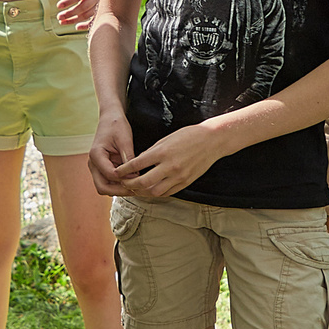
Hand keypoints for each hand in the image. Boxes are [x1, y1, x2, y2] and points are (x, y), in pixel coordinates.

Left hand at [56, 0, 101, 27]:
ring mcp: (103, 5)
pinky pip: (96, 20)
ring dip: (75, 20)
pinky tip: (77, 27)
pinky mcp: (105, 11)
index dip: (69, 1)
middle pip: (83, 7)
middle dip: (70, 13)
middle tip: (59, 17)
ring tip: (62, 22)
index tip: (58, 6)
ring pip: (88, 15)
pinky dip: (87, 25)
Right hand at [89, 113, 138, 195]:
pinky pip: (110, 182)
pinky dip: (119, 185)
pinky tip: (132, 182)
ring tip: (135, 187)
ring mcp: (97, 167)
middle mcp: (93, 163)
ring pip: (105, 187)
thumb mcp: (124, 138)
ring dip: (119, 190)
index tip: (138, 177)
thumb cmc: (116, 124)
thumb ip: (128, 156)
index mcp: (96, 155)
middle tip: (136, 189)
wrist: (110, 117)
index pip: (109, 175)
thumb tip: (135, 174)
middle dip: (119, 190)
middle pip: (102, 187)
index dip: (124, 179)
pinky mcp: (103, 168)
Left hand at [108, 121, 227, 200]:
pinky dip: (156, 193)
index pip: (137, 164)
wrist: (212, 141)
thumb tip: (137, 163)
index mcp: (163, 152)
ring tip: (135, 189)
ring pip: (154, 192)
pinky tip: (150, 190)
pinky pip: (167, 193)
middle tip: (123, 183)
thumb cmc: (189, 135)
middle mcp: (170, 166)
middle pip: (143, 182)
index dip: (124, 170)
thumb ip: (151, 152)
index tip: (116, 172)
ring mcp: (178, 176)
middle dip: (130, 184)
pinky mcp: (185, 183)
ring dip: (142, 192)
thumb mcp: (166, 139)